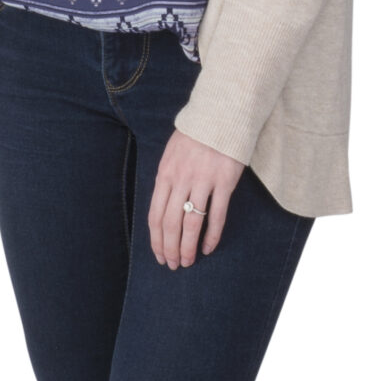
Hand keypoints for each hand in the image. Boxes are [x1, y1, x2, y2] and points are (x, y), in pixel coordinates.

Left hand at [148, 130, 246, 267]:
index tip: (158, 255)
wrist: (221, 115)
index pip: (155, 215)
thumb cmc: (195, 136)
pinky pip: (217, 215)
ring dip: (187, 247)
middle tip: (172, 265)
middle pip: (170, 223)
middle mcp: (180, 180)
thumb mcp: (171, 154)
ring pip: (191, 223)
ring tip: (188, 262)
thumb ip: (167, 179)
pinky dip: (212, 235)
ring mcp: (202, 181)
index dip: (155, 239)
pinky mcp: (225, 181)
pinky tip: (209, 248)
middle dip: (169, 248)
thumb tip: (164, 206)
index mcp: (164, 174)